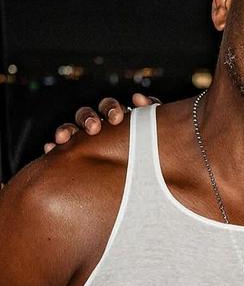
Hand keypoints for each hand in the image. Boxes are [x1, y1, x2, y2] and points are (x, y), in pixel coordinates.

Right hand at [44, 93, 158, 152]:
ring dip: (66, 129)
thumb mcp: (152, 134)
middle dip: (88, 119)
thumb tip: (137, 98)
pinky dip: (51, 146)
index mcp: (114, 120)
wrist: (139, 187)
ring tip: (63, 138)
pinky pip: (56, 148)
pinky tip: (49, 148)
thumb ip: (150, 114)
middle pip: (86, 115)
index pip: (108, 108)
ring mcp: (81, 141)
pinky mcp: (69, 155)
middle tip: (94, 129)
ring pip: (69, 129)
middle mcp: (96, 128)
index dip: (110, 109)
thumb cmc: (147, 155)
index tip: (117, 119)